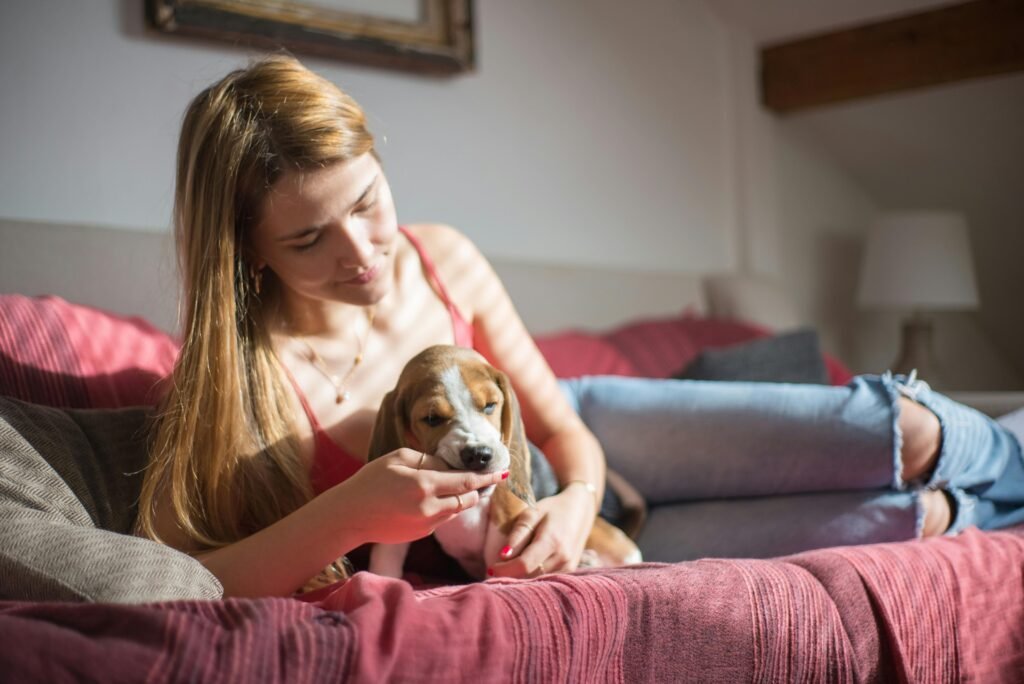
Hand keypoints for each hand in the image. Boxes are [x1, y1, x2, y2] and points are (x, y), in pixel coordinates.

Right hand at [337, 448, 507, 545]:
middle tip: (480, 480)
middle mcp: (430, 507)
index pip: (466, 482)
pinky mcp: (421, 535)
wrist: (350, 515)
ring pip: (456, 511)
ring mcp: (427, 524)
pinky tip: (424, 501)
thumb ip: (428, 460)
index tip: (503, 473)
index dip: (486, 478)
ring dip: (458, 500)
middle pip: (468, 500)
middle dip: (476, 490)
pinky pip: (441, 519)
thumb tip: (449, 467)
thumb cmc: (371, 480)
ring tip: (446, 488)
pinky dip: (442, 509)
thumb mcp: (398, 458)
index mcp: (425, 484)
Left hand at [487, 484, 595, 577]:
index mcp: (552, 541)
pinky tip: (524, 569)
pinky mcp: (570, 571)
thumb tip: (503, 555)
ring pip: (537, 580)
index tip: (491, 568)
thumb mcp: (532, 513)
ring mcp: (568, 567)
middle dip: (510, 576)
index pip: (524, 564)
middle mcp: (563, 558)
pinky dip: (532, 576)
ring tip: (508, 569)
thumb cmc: (553, 509)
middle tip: (495, 570)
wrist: (581, 510)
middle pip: (530, 576)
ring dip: (521, 578)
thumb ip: (518, 534)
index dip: (505, 570)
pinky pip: (546, 579)